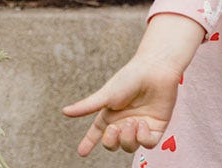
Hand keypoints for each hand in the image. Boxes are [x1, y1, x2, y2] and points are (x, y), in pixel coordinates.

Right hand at [62, 14, 204, 156]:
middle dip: (111, 141)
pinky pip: (148, 143)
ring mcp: (141, 125)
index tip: (82, 152)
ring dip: (128, 138)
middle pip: (114, 144)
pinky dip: (143, 137)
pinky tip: (142, 122)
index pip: (97, 133)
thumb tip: (64, 112)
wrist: (155, 69)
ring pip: (130, 146)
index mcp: (111, 114)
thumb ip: (87, 107)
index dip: (89, 143)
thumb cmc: (130, 78)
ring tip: (132, 121)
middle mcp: (125, 121)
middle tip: (114, 128)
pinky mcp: (157, 126)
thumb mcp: (106, 95)